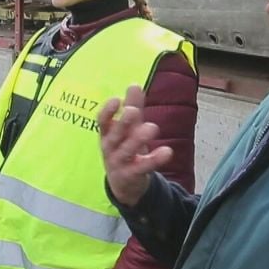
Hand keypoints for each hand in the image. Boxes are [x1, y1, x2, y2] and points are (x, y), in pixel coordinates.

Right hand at [99, 85, 171, 206]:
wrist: (124, 184)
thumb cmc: (125, 149)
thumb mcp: (128, 129)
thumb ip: (132, 107)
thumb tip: (134, 85)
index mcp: (107, 135)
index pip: (102, 122)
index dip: (107, 112)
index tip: (116, 99)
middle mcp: (110, 148)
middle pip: (114, 136)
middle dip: (122, 123)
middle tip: (133, 111)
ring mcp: (119, 163)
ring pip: (126, 151)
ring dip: (137, 140)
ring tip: (152, 127)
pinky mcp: (131, 176)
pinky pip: (142, 167)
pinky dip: (154, 160)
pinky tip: (167, 151)